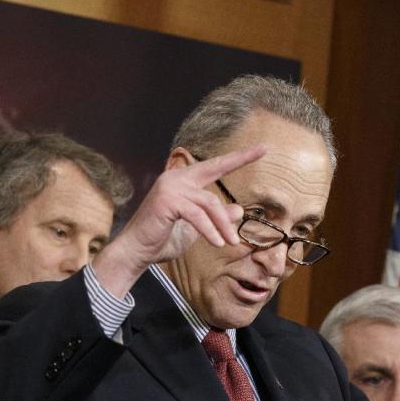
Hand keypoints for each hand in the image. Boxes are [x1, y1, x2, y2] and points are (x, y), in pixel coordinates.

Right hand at [92, 145, 264, 296]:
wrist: (136, 252)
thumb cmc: (163, 239)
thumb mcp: (197, 228)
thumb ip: (216, 217)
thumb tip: (239, 209)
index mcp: (183, 181)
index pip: (214, 166)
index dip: (237, 157)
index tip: (261, 148)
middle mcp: (176, 178)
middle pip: (214, 168)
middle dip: (239, 158)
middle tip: (263, 150)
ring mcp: (170, 187)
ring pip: (209, 203)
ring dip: (223, 225)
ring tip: (232, 242)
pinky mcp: (167, 201)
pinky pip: (197, 216)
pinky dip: (210, 230)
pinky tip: (217, 243)